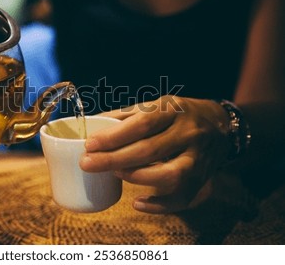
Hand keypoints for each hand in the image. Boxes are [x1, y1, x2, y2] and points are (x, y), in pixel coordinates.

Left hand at [80, 96, 230, 213]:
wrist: (222, 125)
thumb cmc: (179, 115)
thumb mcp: (157, 105)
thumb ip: (126, 115)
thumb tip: (93, 124)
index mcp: (173, 110)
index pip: (142, 124)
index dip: (114, 136)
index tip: (90, 144)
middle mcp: (189, 132)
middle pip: (150, 150)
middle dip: (114, 159)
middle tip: (87, 164)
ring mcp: (198, 158)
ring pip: (169, 174)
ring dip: (136, 177)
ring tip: (115, 173)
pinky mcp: (203, 179)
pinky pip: (182, 197)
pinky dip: (159, 205)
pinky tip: (137, 203)